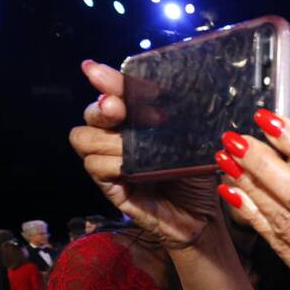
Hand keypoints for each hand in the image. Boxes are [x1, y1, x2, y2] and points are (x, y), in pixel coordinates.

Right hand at [68, 60, 220, 248]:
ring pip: (85, 137)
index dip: (107, 81)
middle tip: (120, 107)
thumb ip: (181, 117)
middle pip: (93, 113)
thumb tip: (175, 92)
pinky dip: (111, 162)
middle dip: (103, 107)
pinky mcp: (110, 186)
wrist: (204, 217)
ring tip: (137, 144)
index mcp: (137, 121)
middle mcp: (119, 138)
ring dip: (109, 137)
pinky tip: (130, 165)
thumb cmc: (199, 176)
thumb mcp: (194, 140)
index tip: (96, 71)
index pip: (115, 94)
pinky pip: (96, 166)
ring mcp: (111, 162)